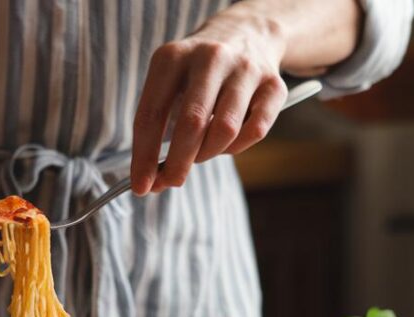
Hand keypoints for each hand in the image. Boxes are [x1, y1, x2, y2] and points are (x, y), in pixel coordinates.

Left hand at [131, 15, 286, 194]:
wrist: (249, 33)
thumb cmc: (197, 74)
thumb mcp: (170, 83)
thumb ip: (158, 127)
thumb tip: (153, 179)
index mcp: (173, 57)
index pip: (151, 114)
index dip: (144, 156)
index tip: (140, 186)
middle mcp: (210, 58)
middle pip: (191, 124)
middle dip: (177, 163)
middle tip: (171, 182)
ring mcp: (245, 69)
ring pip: (225, 130)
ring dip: (208, 153)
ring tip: (200, 154)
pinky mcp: (273, 85)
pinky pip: (255, 131)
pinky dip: (236, 147)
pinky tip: (226, 143)